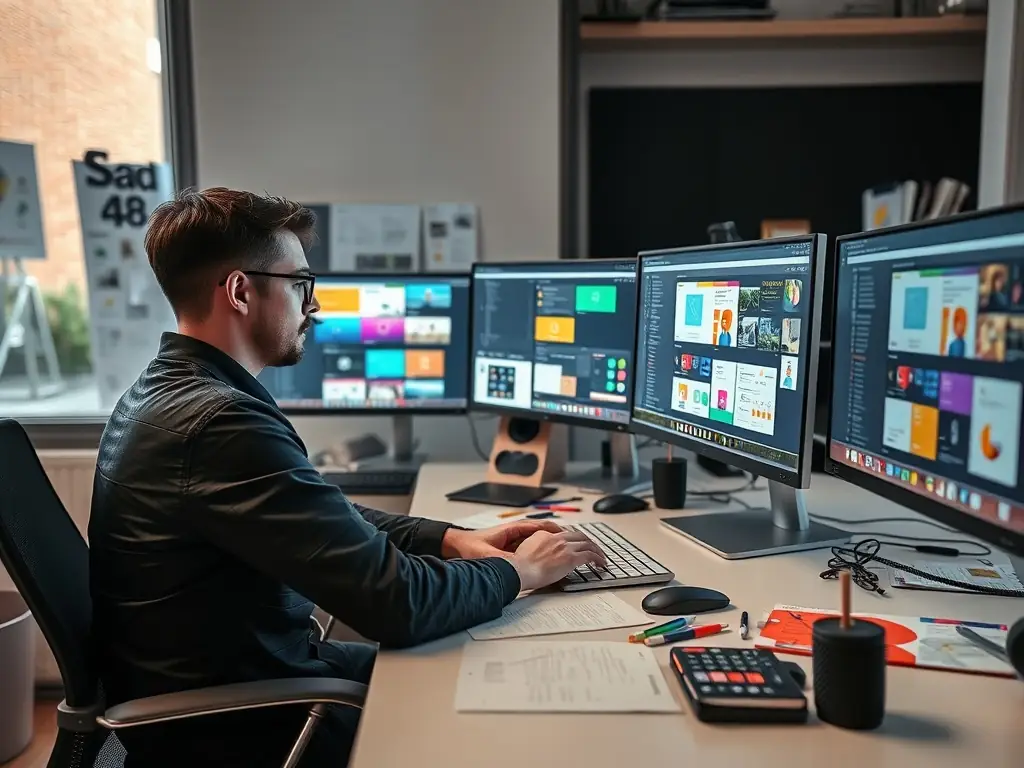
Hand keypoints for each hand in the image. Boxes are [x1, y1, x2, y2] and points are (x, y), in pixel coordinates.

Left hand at [441, 520, 563, 559]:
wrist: (456, 544)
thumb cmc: (470, 546)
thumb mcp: (488, 556)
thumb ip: (503, 561)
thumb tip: (517, 568)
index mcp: (515, 528)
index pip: (545, 527)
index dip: (561, 534)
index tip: (575, 540)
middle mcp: (518, 529)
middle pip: (548, 531)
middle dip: (565, 538)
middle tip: (582, 546)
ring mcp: (516, 535)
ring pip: (543, 538)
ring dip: (557, 543)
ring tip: (572, 552)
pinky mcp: (512, 543)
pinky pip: (535, 544)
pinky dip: (546, 549)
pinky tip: (552, 559)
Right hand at [509, 529, 607, 591]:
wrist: (519, 570)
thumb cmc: (519, 566)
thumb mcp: (526, 551)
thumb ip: (537, 548)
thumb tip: (542, 556)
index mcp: (544, 534)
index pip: (564, 534)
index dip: (574, 540)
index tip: (578, 545)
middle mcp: (556, 538)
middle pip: (579, 536)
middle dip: (589, 542)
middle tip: (594, 549)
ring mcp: (564, 547)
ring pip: (588, 544)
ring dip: (597, 551)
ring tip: (601, 558)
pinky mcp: (571, 558)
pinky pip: (590, 555)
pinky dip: (598, 558)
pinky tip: (601, 564)